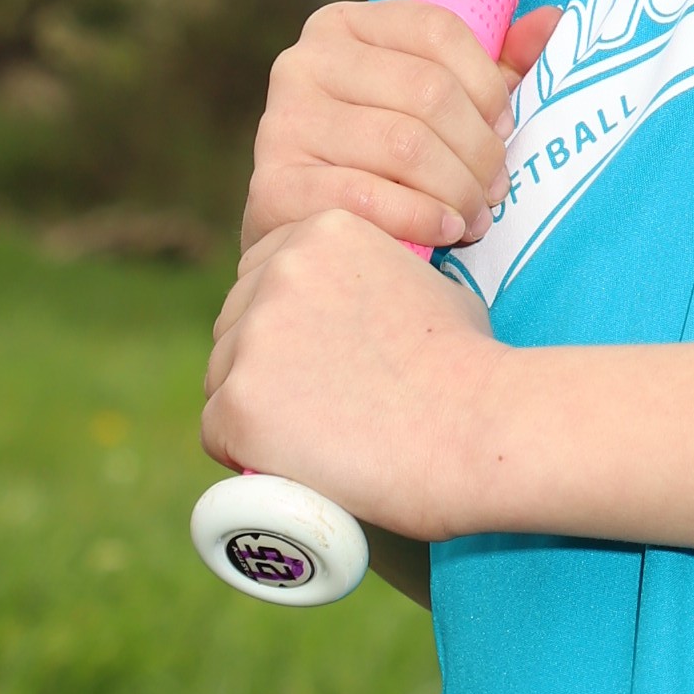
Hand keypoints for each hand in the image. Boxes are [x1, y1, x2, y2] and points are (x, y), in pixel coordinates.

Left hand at [201, 208, 502, 530]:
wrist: (477, 426)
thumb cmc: (470, 366)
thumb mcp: (430, 284)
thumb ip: (382, 278)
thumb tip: (364, 306)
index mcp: (322, 232)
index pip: (265, 271)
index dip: (285, 317)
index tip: (311, 354)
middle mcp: (278, 271)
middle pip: (236, 320)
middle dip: (264, 359)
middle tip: (312, 402)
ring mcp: (253, 337)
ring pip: (222, 375)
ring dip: (255, 404)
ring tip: (312, 436)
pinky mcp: (239, 402)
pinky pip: (216, 429)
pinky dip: (244, 450)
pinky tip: (285, 461)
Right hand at [242, 0, 562, 254]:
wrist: (305, 233)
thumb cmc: (385, 159)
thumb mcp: (439, 100)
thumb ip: (496, 62)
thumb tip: (553, 22)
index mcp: (344, 25)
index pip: (438, 29)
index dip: (488, 83)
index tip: (505, 126)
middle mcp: (304, 62)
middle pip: (428, 91)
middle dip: (479, 149)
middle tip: (497, 189)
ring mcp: (283, 122)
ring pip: (405, 146)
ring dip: (458, 189)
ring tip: (475, 216)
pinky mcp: (274, 185)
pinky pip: (367, 198)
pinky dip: (422, 219)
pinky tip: (445, 231)